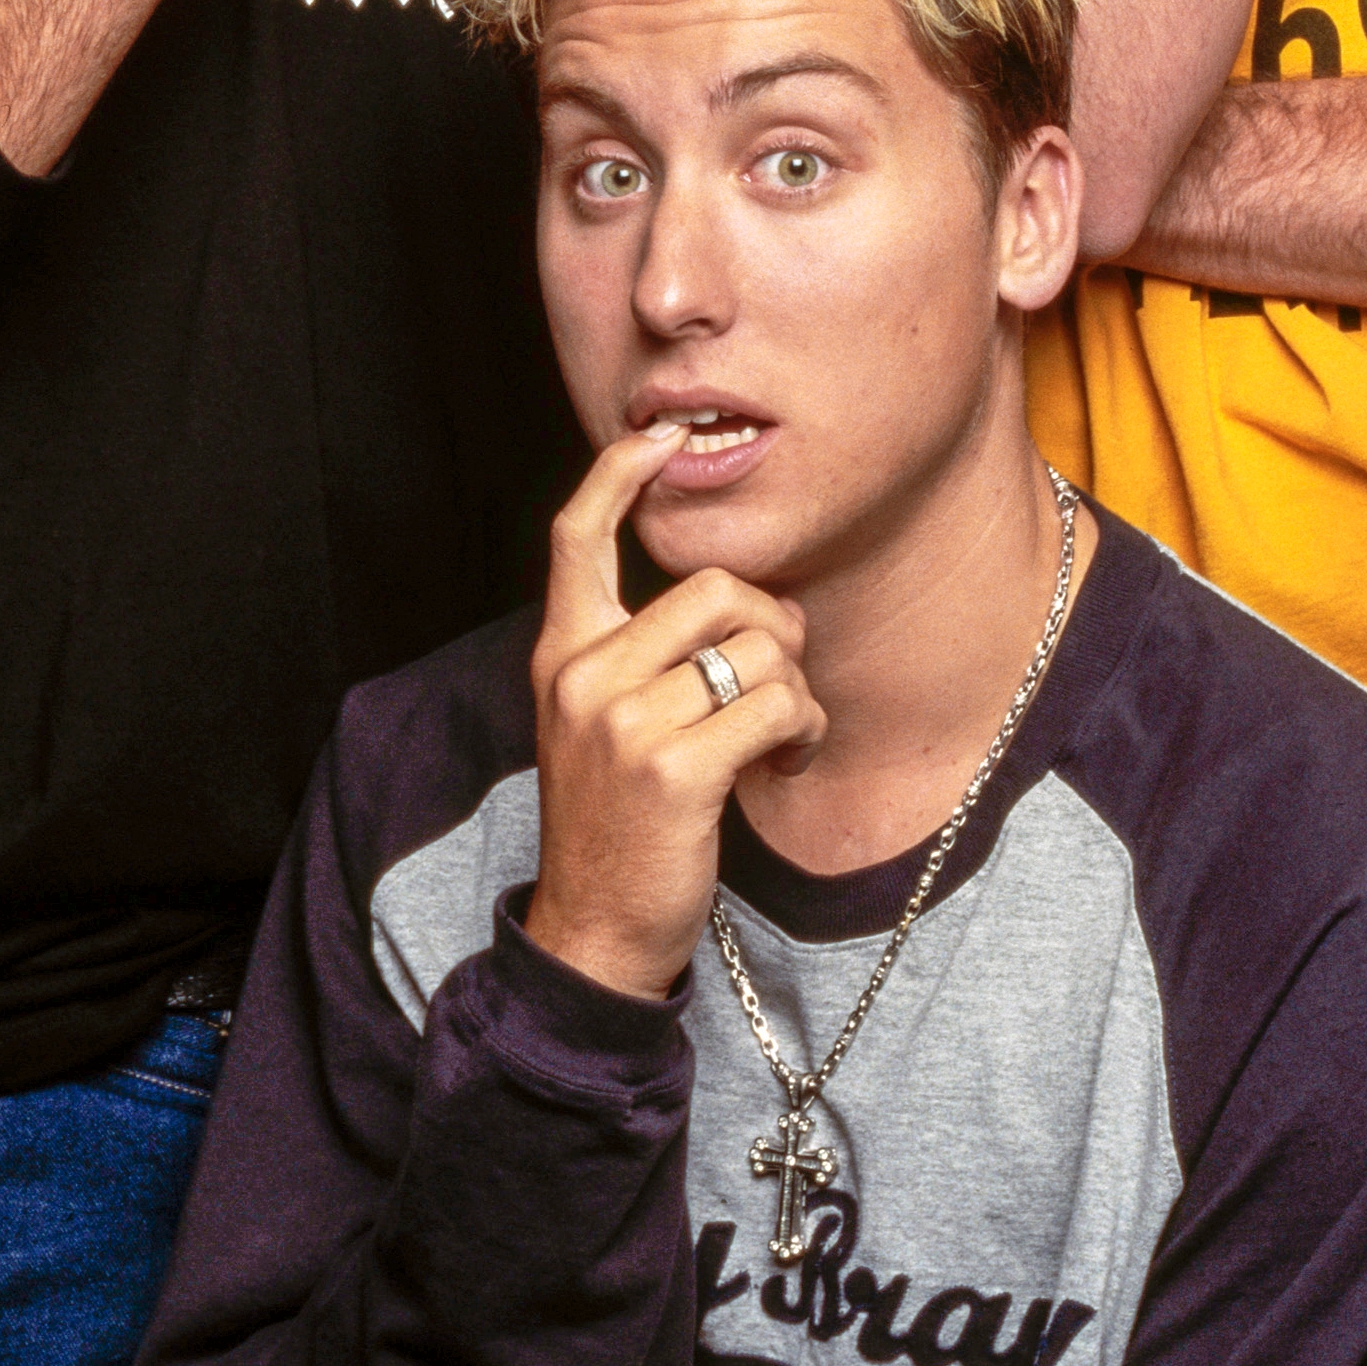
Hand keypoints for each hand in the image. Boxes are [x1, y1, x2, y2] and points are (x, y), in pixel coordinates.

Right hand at [526, 422, 825, 998]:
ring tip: (782, 736)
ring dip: (797, 690)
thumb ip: (642, 654)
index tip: (659, 433)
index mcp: (561, 655)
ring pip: (759, 646)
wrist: (596, 932)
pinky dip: (805, 729)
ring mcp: (623, 722)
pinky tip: (787, 761)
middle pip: (714, 586)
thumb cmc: (620, 822)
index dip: (618, 473)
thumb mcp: (603, 724)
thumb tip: (748, 601)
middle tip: (778, 683)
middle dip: (773, 626)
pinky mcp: (673, 770)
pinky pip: (778, 703)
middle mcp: (582, 676)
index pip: (576, 537)